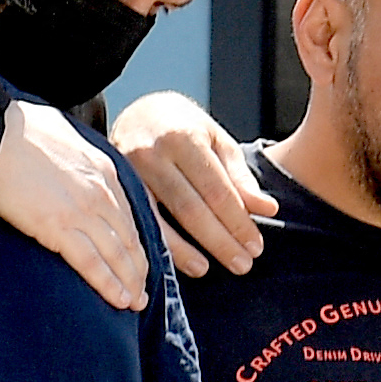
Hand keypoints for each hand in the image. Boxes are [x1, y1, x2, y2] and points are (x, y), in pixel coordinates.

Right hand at [0, 102, 147, 310]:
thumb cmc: (14, 128)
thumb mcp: (62, 134)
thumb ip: (74, 155)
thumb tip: (68, 158)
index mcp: (103, 170)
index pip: (129, 214)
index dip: (136, 241)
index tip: (139, 258)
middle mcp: (101, 192)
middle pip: (129, 238)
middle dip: (139, 267)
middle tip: (144, 290)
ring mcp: (82, 211)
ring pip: (116, 254)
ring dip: (130, 282)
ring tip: (135, 302)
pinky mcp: (57, 226)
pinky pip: (91, 262)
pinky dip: (108, 284)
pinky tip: (119, 300)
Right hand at [111, 93, 273, 278]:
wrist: (139, 111)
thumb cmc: (185, 127)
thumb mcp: (217, 141)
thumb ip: (240, 176)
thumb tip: (267, 210)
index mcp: (183, 138)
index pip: (216, 190)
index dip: (238, 222)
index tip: (256, 247)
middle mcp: (151, 153)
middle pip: (190, 208)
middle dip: (218, 240)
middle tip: (242, 265)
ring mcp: (126, 170)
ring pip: (158, 219)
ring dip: (184, 250)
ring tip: (206, 269)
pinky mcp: (112, 185)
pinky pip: (135, 220)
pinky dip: (155, 243)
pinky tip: (171, 261)